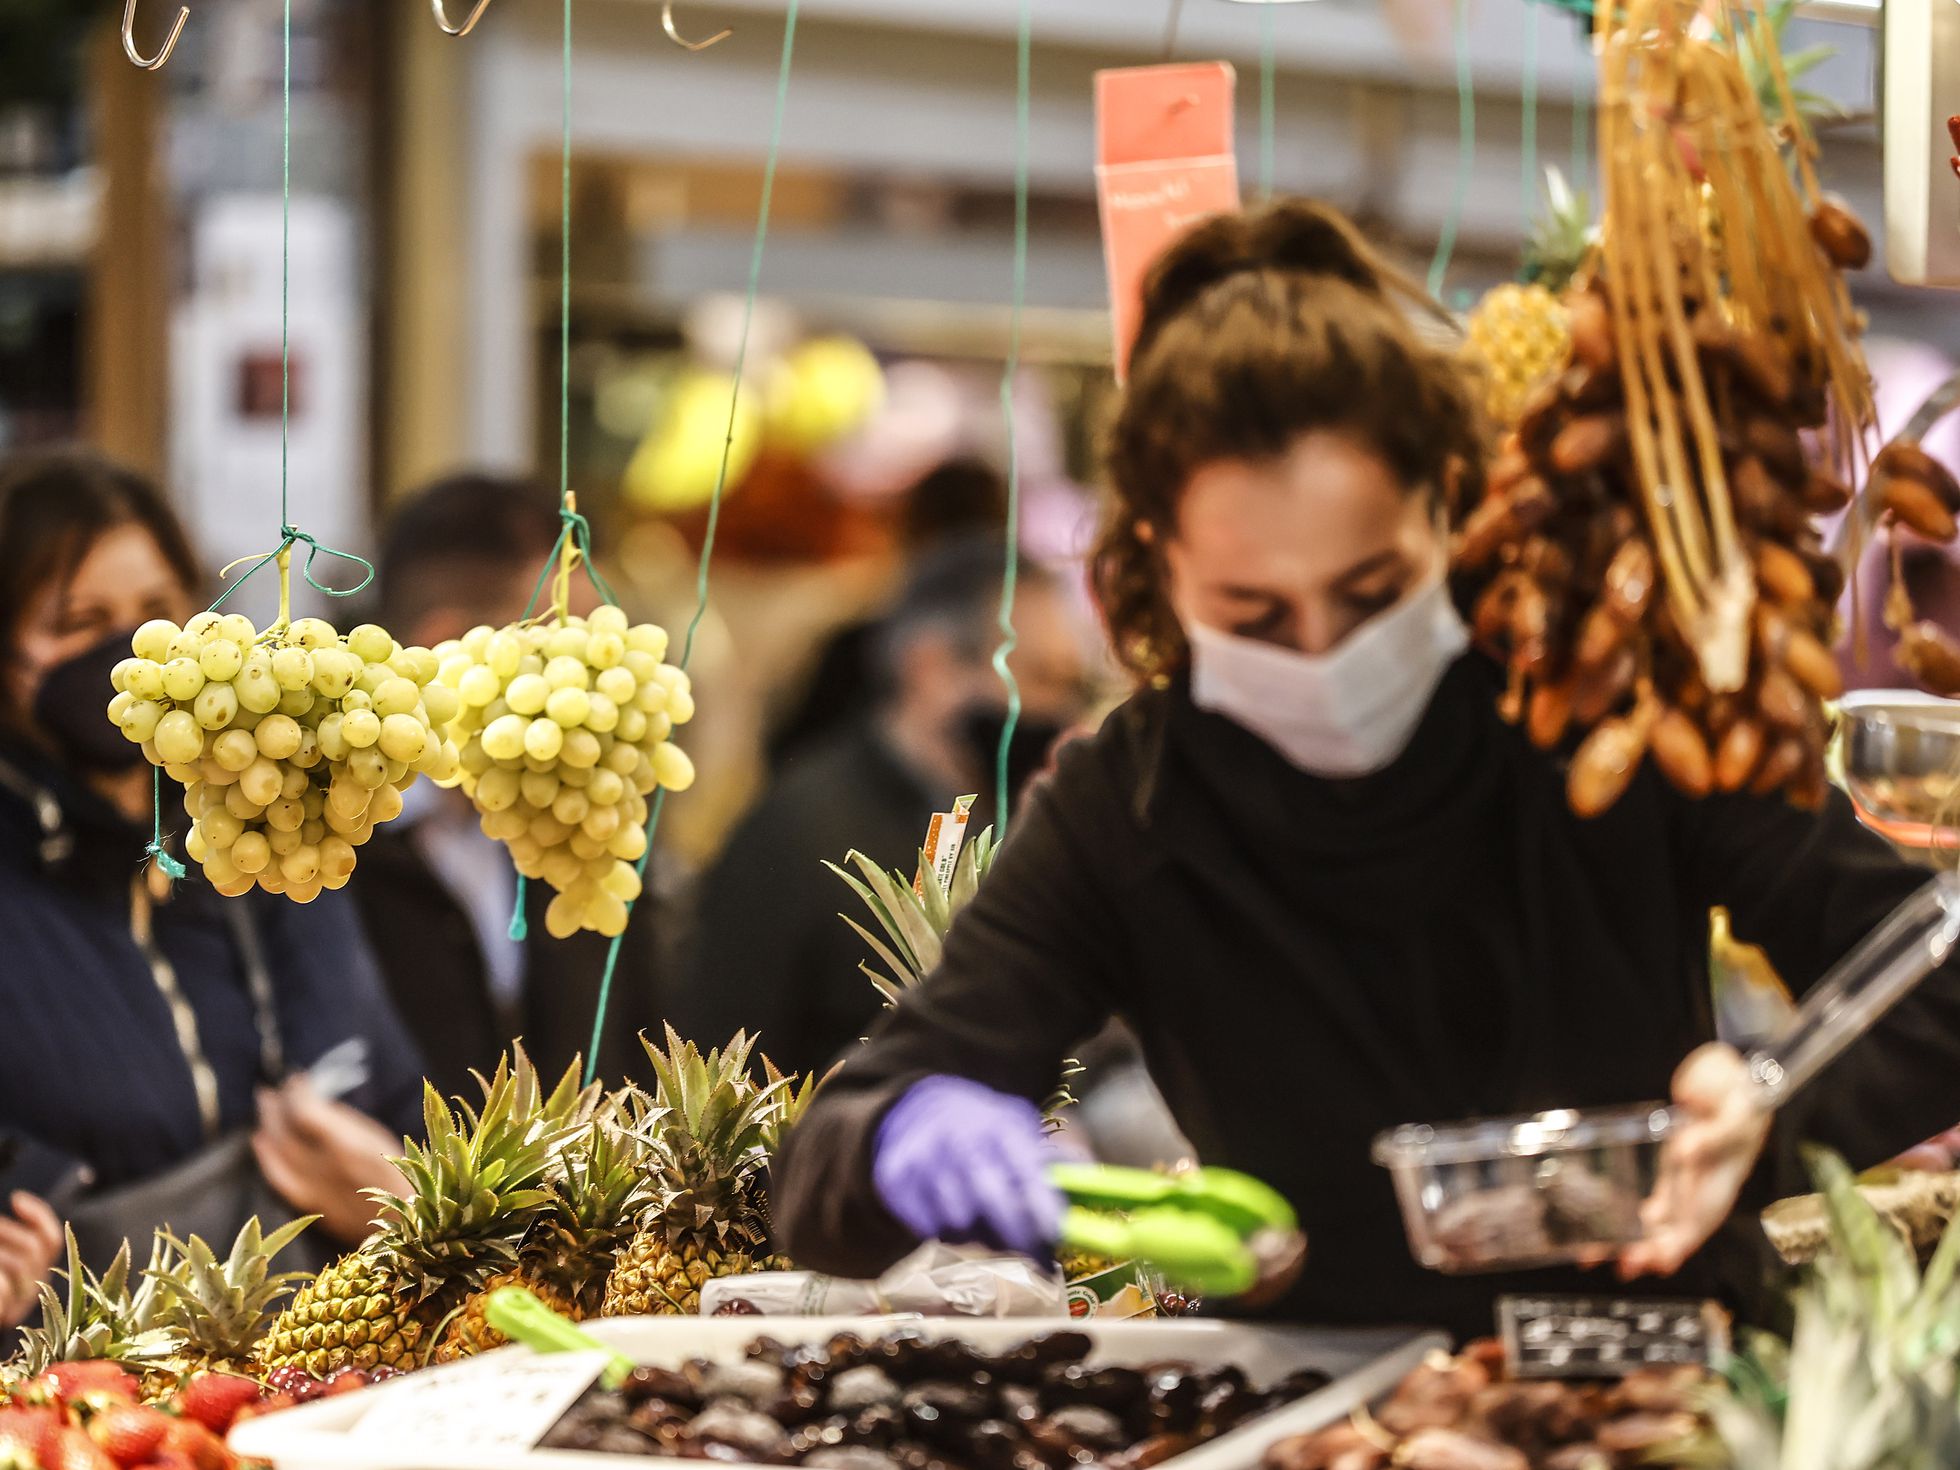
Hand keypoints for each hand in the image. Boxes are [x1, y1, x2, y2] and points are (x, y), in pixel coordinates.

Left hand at [0, 1192, 62, 1328]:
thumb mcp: (4, 1251)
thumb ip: (11, 1234)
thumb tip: (17, 1200)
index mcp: (35, 1270)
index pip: (51, 1240)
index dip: (38, 1215)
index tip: (16, 1198)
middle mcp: (33, 1287)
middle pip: (34, 1249)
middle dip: (8, 1230)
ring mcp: (20, 1305)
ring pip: (20, 1265)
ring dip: (0, 1250)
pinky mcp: (8, 1313)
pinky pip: (5, 1288)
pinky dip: (0, 1280)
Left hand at [253, 1078, 406, 1243]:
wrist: (404, 1222)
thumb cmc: (399, 1173)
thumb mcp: (378, 1138)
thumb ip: (344, 1122)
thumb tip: (314, 1102)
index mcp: (348, 1147)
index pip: (306, 1113)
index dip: (296, 1094)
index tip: (296, 1080)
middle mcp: (325, 1168)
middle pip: (286, 1131)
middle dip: (276, 1106)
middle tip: (272, 1090)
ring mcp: (313, 1187)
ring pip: (279, 1151)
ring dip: (269, 1125)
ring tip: (266, 1107)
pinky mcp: (308, 1203)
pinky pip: (279, 1176)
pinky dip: (266, 1156)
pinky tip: (260, 1141)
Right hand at [873, 1076, 1061, 1258]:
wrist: (914, 1110)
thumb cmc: (980, 1129)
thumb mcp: (1018, 1128)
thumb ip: (1052, 1157)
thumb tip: (1090, 1176)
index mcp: (997, 1126)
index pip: (1022, 1171)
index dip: (1040, 1207)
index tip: (1055, 1238)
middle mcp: (958, 1140)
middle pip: (989, 1204)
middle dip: (1017, 1237)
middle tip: (1038, 1257)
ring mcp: (923, 1160)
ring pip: (958, 1224)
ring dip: (980, 1237)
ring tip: (988, 1225)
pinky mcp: (894, 1180)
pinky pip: (926, 1229)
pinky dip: (947, 1234)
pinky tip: (955, 1219)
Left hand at [1620, 1043, 1771, 1278]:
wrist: (1739, 1086)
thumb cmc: (1742, 1103)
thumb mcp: (1734, 1116)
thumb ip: (1712, 1136)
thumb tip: (1684, 1153)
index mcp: (1718, 1188)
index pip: (1697, 1226)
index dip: (1678, 1247)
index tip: (1658, 1263)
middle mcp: (1699, 1194)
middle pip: (1671, 1233)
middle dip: (1646, 1253)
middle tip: (1619, 1265)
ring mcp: (1682, 1185)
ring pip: (1653, 1223)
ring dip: (1628, 1240)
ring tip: (1596, 1256)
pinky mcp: (1668, 1171)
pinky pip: (1647, 1201)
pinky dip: (1625, 1215)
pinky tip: (1602, 1226)